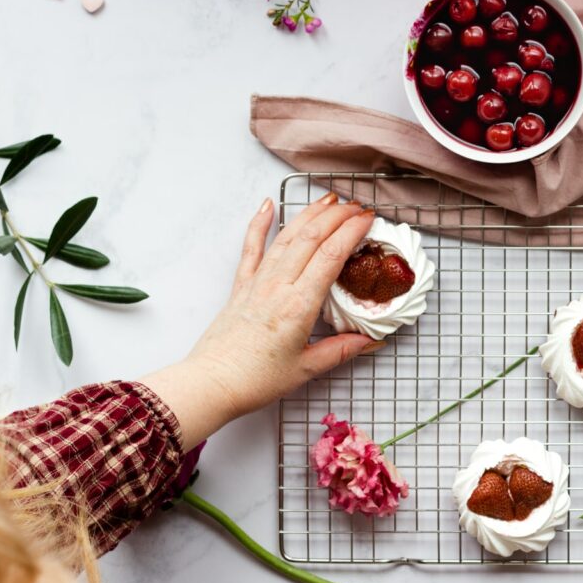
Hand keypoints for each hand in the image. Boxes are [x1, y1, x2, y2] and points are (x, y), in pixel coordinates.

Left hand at [143, 193, 378, 451]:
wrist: (211, 383)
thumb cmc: (255, 380)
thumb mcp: (306, 369)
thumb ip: (341, 350)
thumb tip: (371, 341)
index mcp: (299, 305)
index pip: (330, 256)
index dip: (351, 232)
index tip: (368, 220)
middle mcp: (278, 286)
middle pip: (311, 238)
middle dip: (336, 216)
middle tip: (357, 207)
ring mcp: (257, 282)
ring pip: (286, 237)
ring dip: (308, 214)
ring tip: (328, 199)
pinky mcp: (241, 286)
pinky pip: (251, 247)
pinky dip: (259, 224)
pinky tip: (267, 205)